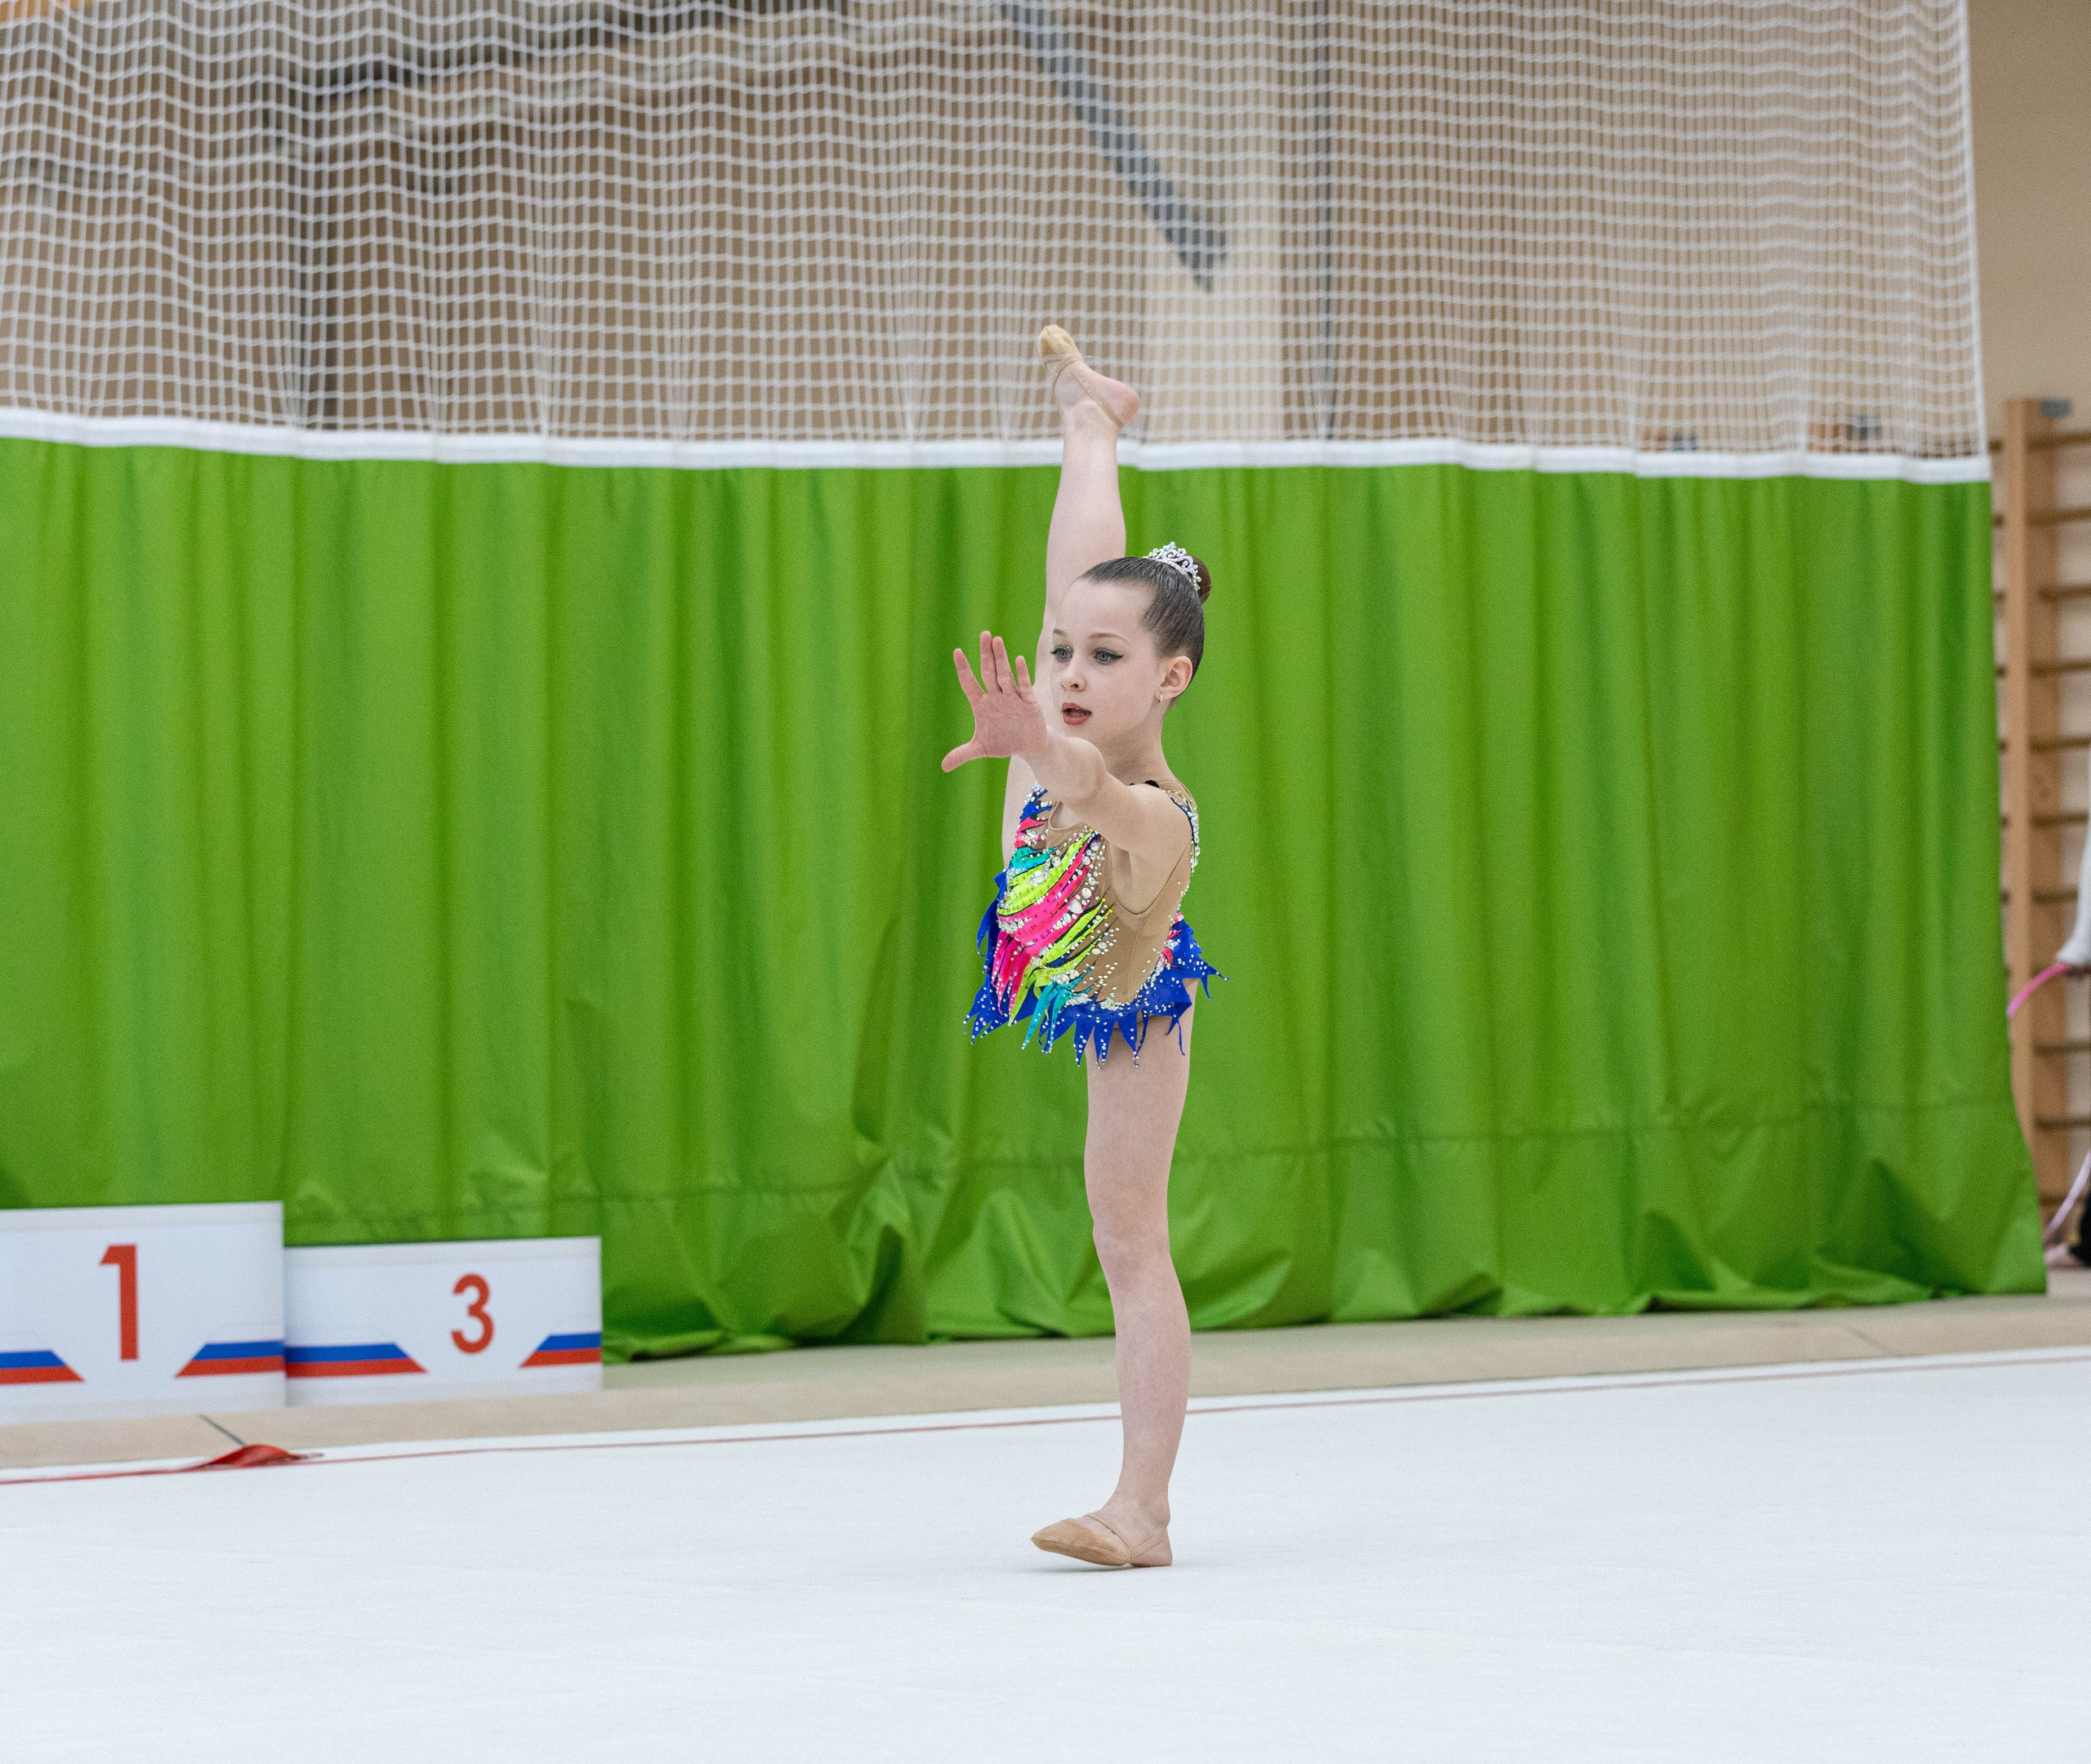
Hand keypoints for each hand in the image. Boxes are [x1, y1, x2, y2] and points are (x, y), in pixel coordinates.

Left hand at [942, 631, 1051, 771]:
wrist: (1028, 747)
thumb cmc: (1004, 742)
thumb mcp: (981, 749)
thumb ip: (962, 754)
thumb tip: (943, 767)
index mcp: (982, 705)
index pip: (970, 683)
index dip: (963, 669)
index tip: (957, 652)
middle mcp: (996, 697)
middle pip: (989, 672)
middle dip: (985, 654)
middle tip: (983, 634)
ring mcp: (1012, 698)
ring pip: (1005, 676)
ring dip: (1001, 659)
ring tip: (996, 641)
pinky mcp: (1028, 703)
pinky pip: (1024, 686)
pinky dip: (1021, 674)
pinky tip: (1019, 659)